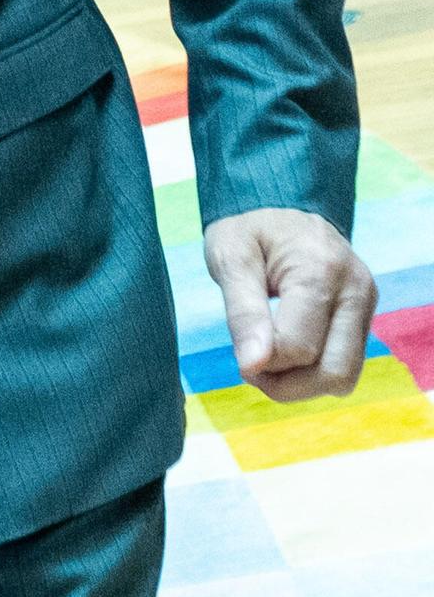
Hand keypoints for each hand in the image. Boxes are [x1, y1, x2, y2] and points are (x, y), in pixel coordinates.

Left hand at [206, 207, 376, 401]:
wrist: (280, 211)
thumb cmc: (247, 231)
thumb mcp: (229, 257)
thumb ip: (241, 312)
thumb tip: (252, 366)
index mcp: (321, 270)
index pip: (298, 346)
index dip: (262, 364)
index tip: (238, 356)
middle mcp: (356, 290)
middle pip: (333, 373)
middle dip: (286, 385)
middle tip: (250, 365)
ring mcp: (367, 305)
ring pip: (344, 377)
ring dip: (301, 384)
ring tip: (266, 359)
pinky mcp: (365, 318)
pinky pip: (346, 365)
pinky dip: (313, 373)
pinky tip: (285, 353)